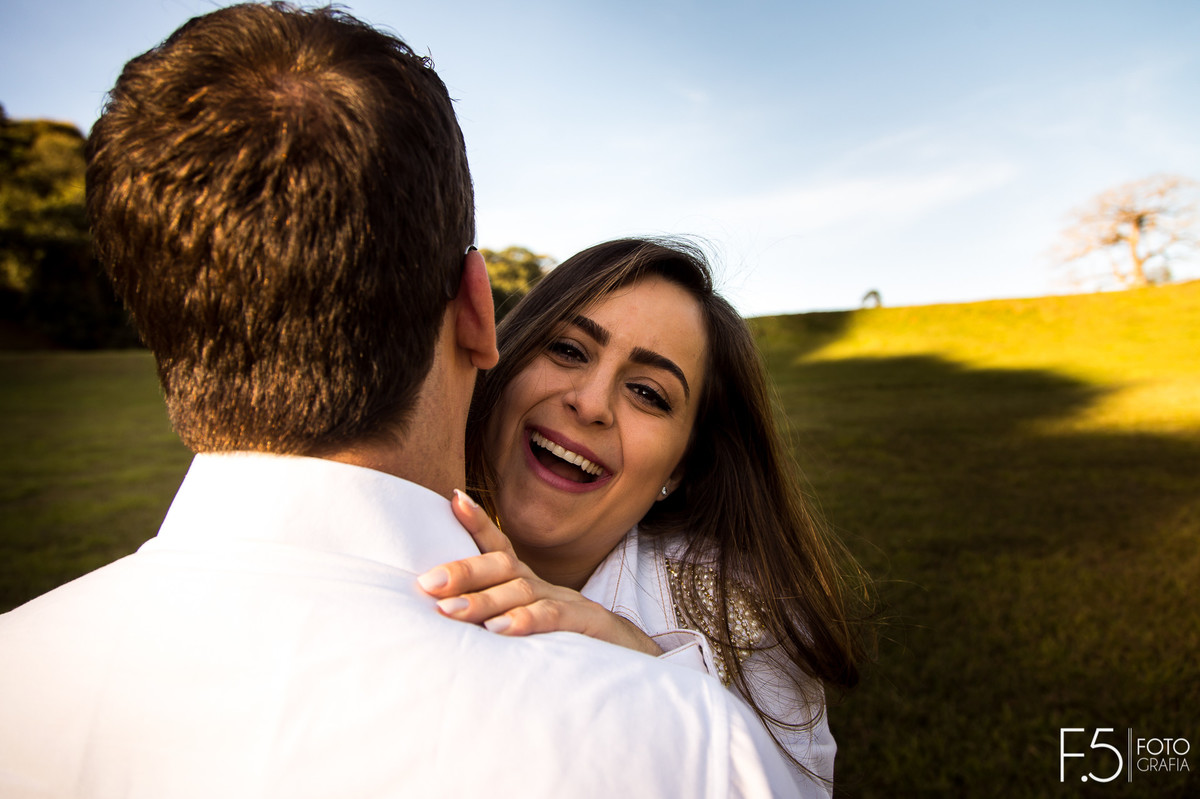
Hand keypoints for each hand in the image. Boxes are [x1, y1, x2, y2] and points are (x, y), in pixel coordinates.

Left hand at [417, 490, 662, 656]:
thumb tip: (446, 614)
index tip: (454, 499)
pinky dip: (525, 620)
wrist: (631, 660)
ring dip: (482, 601)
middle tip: (427, 582)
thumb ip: (495, 618)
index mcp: (528, 584)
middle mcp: (543, 586)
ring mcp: (567, 602)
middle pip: (502, 566)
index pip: (500, 547)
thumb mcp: (529, 626)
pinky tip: (500, 629)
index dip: (477, 523)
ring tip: (449, 611)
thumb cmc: (569, 644)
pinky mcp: (586, 625)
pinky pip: (552, 617)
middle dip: (463, 570)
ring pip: (520, 592)